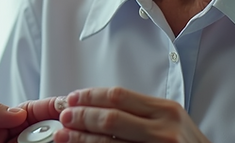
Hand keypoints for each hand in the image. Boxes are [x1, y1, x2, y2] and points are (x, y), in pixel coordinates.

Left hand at [56, 87, 209, 142]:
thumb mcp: (171, 123)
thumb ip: (142, 114)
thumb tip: (100, 108)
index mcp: (166, 111)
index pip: (119, 96)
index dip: (90, 96)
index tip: (72, 99)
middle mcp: (164, 129)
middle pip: (111, 117)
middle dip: (82, 117)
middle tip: (64, 117)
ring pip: (110, 142)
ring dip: (82, 139)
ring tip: (64, 136)